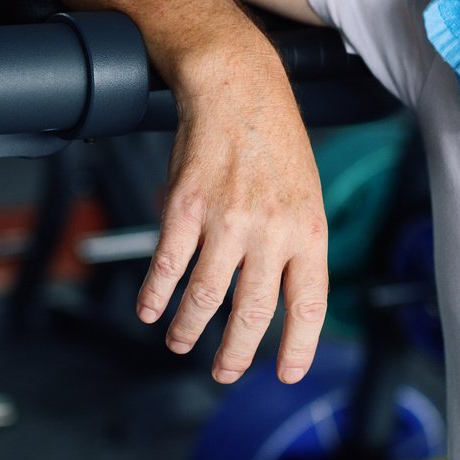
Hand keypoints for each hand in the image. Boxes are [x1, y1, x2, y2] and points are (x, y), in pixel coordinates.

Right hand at [138, 47, 328, 383]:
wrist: (236, 86)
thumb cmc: (273, 140)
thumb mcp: (305, 192)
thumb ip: (296, 243)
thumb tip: (282, 295)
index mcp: (308, 230)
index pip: (307, 306)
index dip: (298, 348)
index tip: (286, 374)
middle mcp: (271, 231)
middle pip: (252, 314)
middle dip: (236, 355)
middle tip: (224, 372)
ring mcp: (226, 221)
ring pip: (205, 298)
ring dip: (190, 329)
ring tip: (182, 342)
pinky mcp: (185, 208)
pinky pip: (168, 267)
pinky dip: (156, 296)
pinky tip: (151, 310)